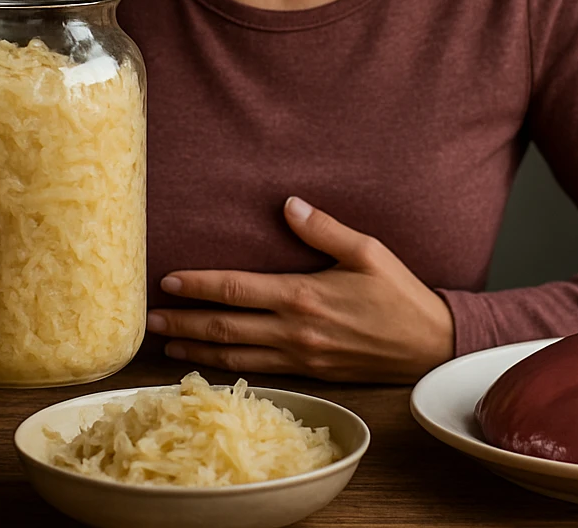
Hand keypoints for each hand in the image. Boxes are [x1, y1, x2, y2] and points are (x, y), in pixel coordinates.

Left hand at [146, 197, 454, 382]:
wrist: (430, 346)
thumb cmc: (400, 295)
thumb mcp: (367, 251)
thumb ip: (324, 229)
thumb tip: (290, 204)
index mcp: (303, 296)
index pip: (235, 290)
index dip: (197, 286)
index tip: (166, 282)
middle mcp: (294, 331)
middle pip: (224, 329)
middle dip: (183, 324)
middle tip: (147, 321)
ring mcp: (300, 358)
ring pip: (235, 357)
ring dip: (197, 352)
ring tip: (166, 346)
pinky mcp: (310, 374)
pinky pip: (259, 373)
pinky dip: (228, 370)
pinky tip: (210, 365)